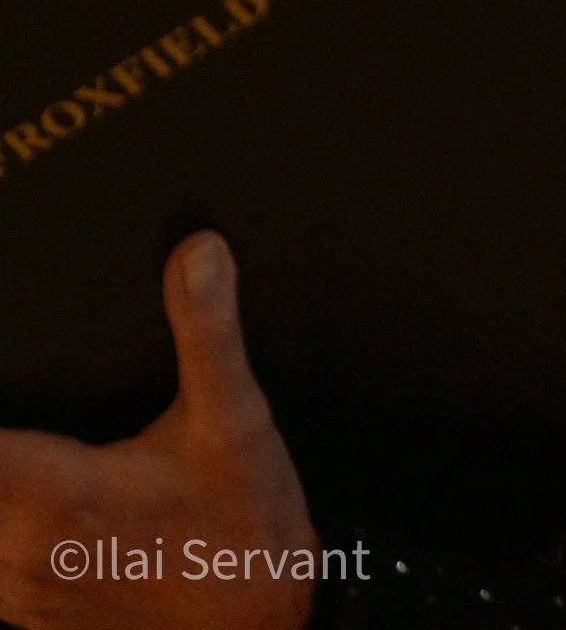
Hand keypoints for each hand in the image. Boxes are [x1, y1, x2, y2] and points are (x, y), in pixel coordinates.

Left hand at [0, 232, 316, 628]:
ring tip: (16, 449)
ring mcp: (21, 592)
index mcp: (56, 495)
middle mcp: (21, 550)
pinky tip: (20, 500)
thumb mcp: (234, 418)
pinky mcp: (34, 614)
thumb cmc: (243, 533)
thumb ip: (207, 330)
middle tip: (15, 420)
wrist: (259, 629)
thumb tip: (198, 255)